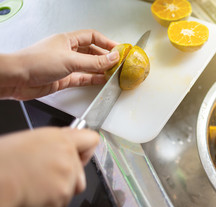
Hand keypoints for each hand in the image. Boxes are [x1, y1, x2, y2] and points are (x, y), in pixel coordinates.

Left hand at [0, 29, 119, 99]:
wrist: (17, 79)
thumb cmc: (35, 62)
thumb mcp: (70, 60)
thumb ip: (94, 62)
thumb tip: (112, 58)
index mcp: (68, 40)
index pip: (92, 37)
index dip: (106, 42)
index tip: (118, 50)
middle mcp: (67, 52)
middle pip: (92, 52)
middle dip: (105, 57)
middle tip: (118, 63)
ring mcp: (66, 66)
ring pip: (88, 66)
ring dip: (101, 70)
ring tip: (113, 73)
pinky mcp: (64, 79)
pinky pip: (83, 78)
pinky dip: (93, 79)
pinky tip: (102, 81)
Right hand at [0, 127, 98, 206]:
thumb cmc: (2, 162)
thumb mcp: (29, 140)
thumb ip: (53, 143)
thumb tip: (59, 147)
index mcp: (61, 140)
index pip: (91, 140)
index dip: (85, 150)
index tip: (80, 155)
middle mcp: (68, 159)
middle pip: (80, 174)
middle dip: (66, 178)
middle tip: (44, 178)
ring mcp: (66, 180)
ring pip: (69, 192)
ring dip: (55, 194)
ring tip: (33, 189)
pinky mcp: (60, 200)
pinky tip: (30, 200)